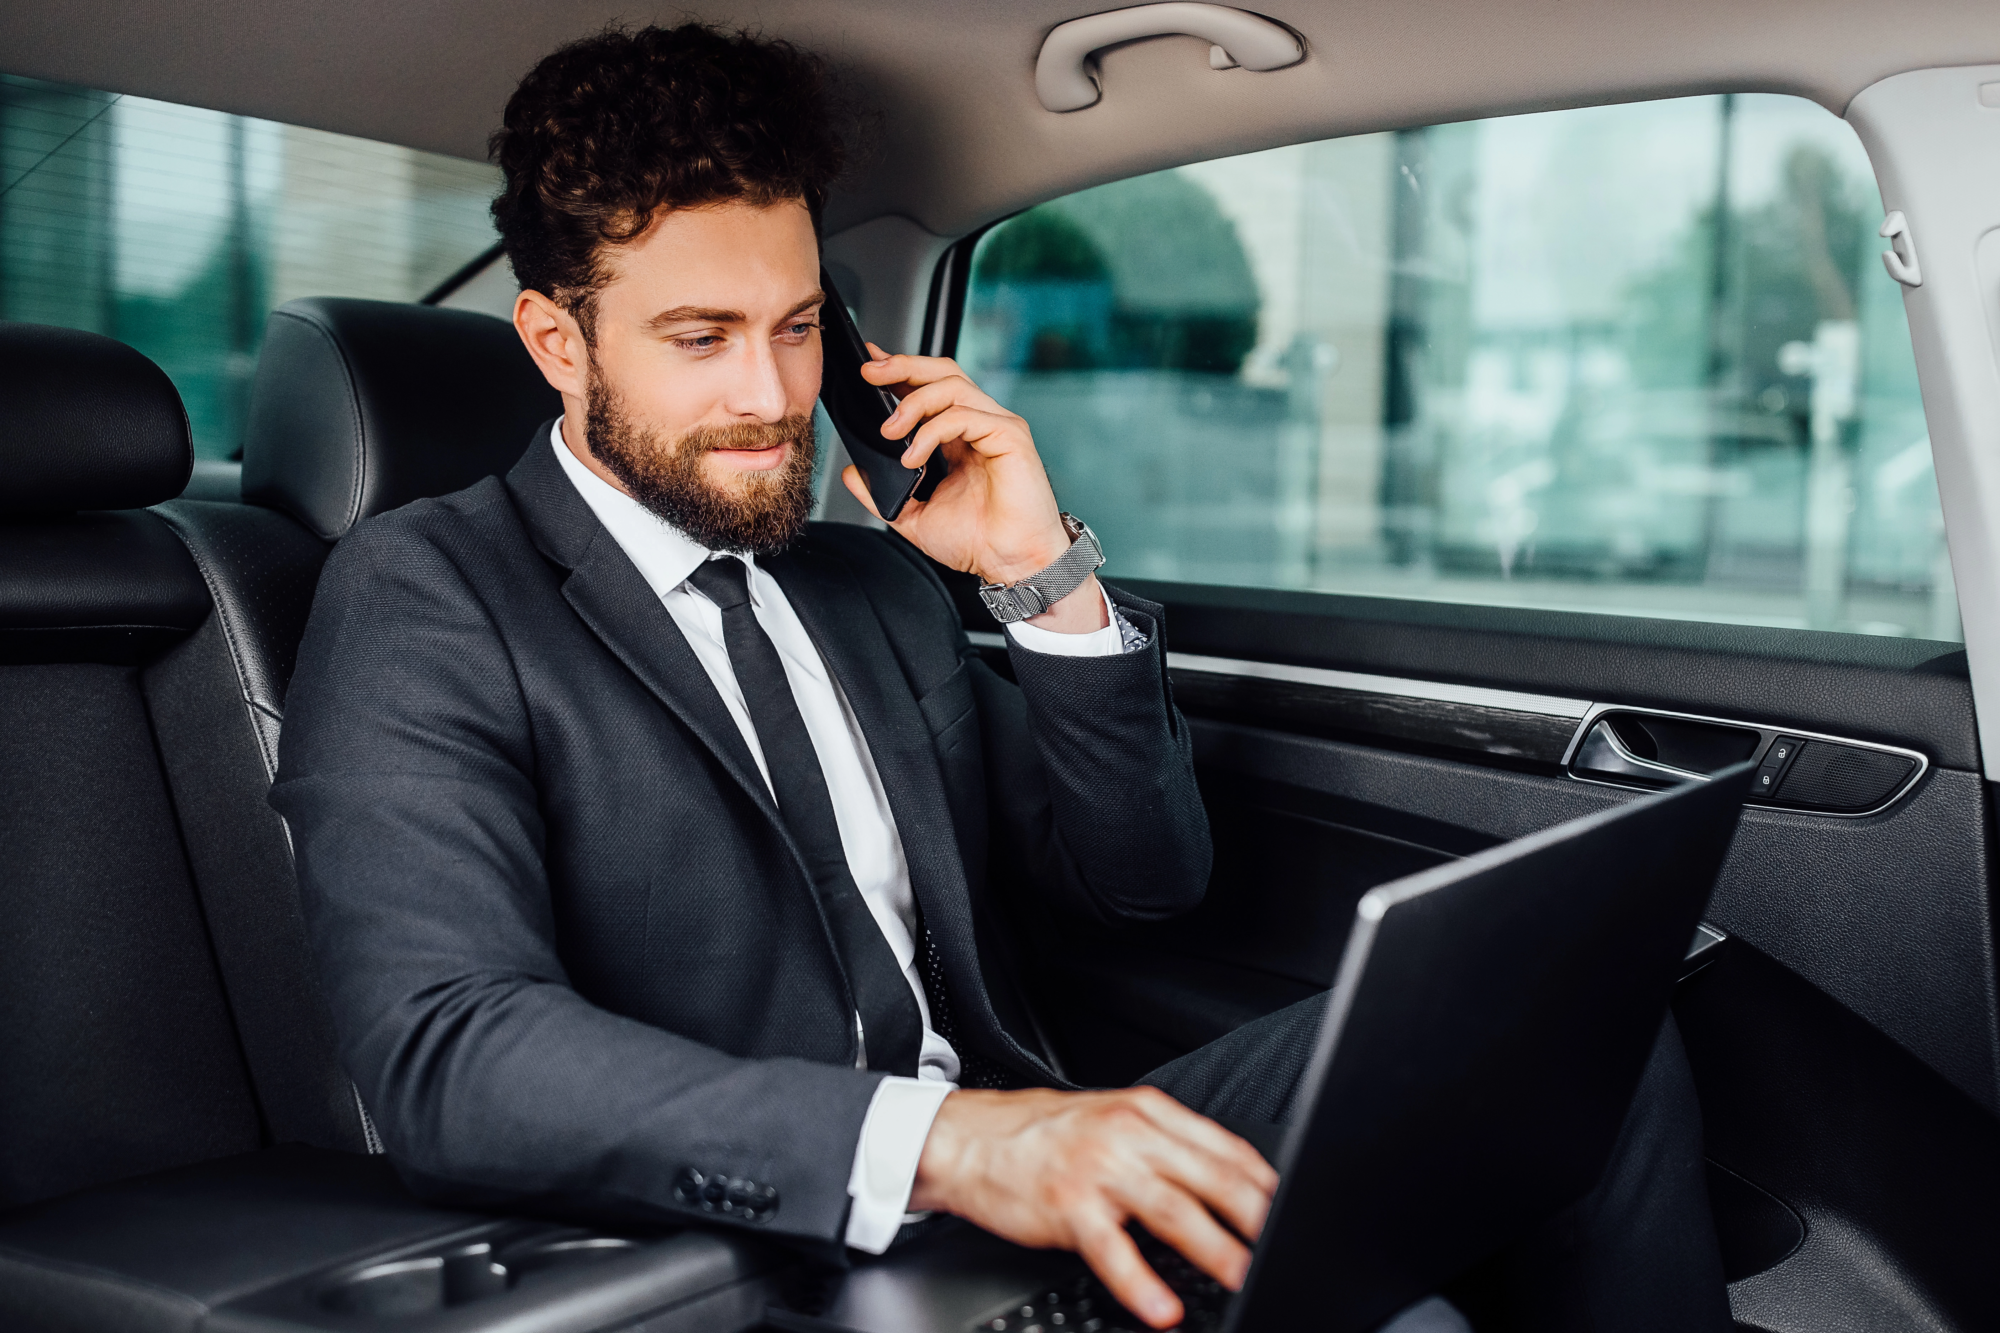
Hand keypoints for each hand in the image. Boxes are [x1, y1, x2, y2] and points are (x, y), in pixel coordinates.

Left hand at [842, 346, 1106, 632]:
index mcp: (959, 437)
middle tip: (869, 374)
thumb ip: (881, 493)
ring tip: (888, 432)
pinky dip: (931, 432)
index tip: (868, 367)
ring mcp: (997, 426)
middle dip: (902, 366)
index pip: (929, 388)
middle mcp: (980, 424)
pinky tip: (912, 457)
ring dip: (912, 403)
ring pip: (952, 386)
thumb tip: (851, 474)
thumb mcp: (912, 515)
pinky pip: (964, 416)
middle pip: (942, 372)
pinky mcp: (1010, 436)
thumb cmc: (977, 542)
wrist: (1010, 565)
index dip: (899, 371)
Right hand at [909, 1087, 1277, 1328]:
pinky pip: (1112, 1249)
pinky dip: (1141, 1280)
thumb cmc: (1042, 1136)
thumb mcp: (1110, 1121)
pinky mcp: (1067, 1206)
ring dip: (1216, 1248)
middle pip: (1210, 1178)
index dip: (1263, 1183)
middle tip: (1285, 1246)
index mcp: (1146, 1112)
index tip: (1291, 1211)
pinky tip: (1163, 1306)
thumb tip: (1226, 1182)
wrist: (969, 1139)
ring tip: (1245, 1276)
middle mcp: (1127, 1134)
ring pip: (1173, 1210)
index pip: (1223, 1147)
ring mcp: (1098, 1169)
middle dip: (1255, 1217)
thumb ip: (1164, 1145)